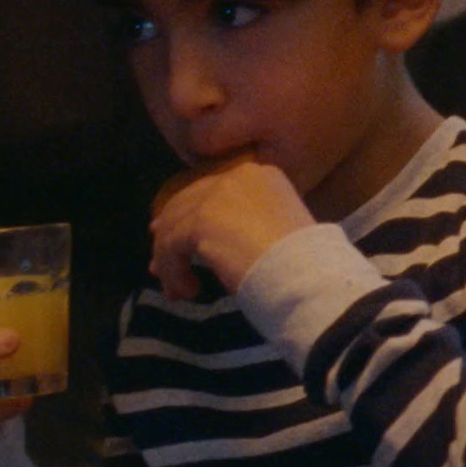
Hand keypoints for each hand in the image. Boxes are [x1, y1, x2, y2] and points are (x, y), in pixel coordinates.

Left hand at [149, 160, 315, 299]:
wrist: (306, 273)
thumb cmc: (303, 261)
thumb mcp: (278, 228)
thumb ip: (246, 222)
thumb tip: (208, 239)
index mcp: (261, 176)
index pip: (212, 190)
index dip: (191, 213)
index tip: (176, 237)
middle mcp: (237, 177)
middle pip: (187, 203)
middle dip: (170, 236)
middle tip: (159, 265)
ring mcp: (216, 196)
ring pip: (174, 226)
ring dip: (170, 262)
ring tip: (179, 290)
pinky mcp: (200, 221)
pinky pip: (170, 248)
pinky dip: (173, 272)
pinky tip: (188, 291)